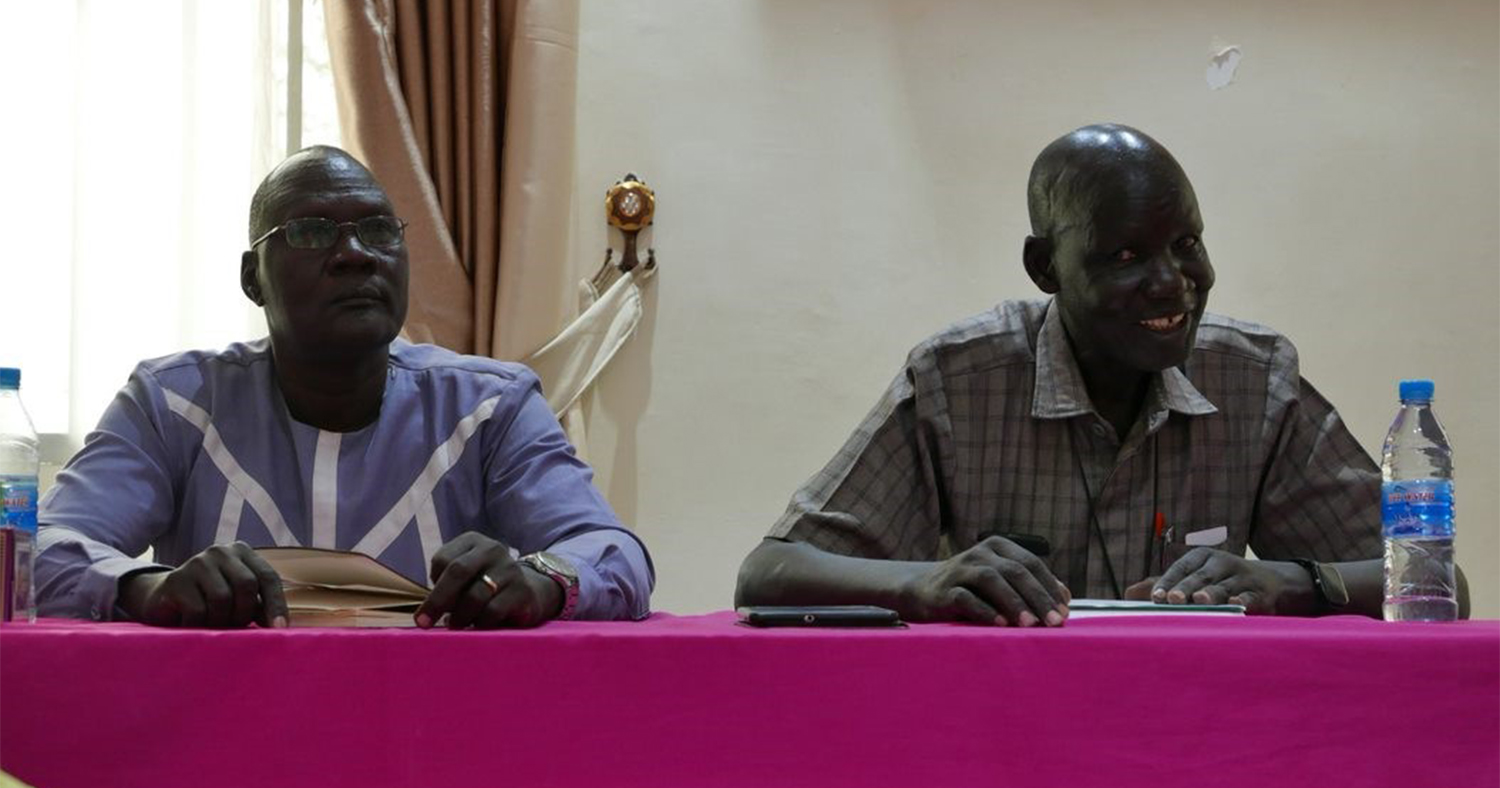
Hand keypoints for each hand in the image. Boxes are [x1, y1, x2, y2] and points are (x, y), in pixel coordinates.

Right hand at [117, 541, 288, 627]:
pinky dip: (199, 625)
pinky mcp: (175, 580)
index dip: (276, 604)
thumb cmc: (209, 602)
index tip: (280, 629)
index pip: (267, 577)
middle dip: (244, 613)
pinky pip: (198, 611)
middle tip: (235, 627)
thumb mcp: (238, 600)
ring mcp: (196, 563)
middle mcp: (220, 552)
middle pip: (246, 585)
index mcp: (241, 552)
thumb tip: (279, 625)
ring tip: (211, 624)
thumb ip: (258, 605)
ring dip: (220, 621)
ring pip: (222, 599)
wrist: (162, 600)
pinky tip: (191, 624)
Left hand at [415, 532, 561, 628]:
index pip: (443, 559)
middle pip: (458, 571)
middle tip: (423, 623)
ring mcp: (510, 569)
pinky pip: (492, 612)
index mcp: (473, 541)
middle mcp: (492, 549)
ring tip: (456, 625)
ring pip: (474, 596)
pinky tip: (478, 626)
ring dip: (459, 616)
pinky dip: (479, 623)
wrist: (529, 592)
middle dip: (437, 600)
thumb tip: (426, 613)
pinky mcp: (522, 592)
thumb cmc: (485, 586)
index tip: (432, 600)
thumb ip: (446, 584)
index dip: (434, 583)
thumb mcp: (466, 574)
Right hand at [899, 536, 1070, 625]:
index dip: (1049, 586)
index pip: (1031, 563)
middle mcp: (979, 553)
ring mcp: (960, 569)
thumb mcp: (1000, 581)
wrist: (921, 590)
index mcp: (997, 546)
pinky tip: (1001, 624)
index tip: (1064, 611)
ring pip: (991, 579)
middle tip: (1054, 621)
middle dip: (1037, 597)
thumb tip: (1065, 597)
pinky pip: (966, 598)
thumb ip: (1029, 585)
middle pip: (1015, 570)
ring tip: (1030, 624)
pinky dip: (985, 611)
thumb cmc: (971, 588)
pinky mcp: (943, 589)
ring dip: (1014, 602)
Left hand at [1147, 548, 1312, 614]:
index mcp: (1203, 557)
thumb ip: (1163, 584)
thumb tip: (1128, 593)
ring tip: (1200, 601)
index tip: (1156, 596)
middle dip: (1186, 587)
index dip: (1169, 581)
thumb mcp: (1194, 576)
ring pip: (1224, 586)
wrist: (1272, 583)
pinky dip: (1243, 602)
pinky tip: (1236, 608)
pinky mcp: (1260, 593)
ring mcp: (1243, 577)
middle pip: (1201, 576)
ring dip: (1212, 594)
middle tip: (1172, 599)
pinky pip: (1250, 597)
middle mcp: (1222, 563)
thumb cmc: (1222, 580)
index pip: (1183, 567)